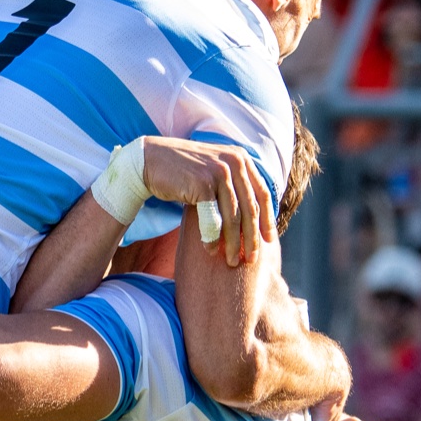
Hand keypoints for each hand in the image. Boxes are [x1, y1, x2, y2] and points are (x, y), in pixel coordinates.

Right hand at [136, 137, 276, 266]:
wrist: (151, 160)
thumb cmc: (184, 172)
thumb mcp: (215, 172)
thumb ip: (234, 186)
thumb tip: (254, 215)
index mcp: (241, 159)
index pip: (262, 194)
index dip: (267, 219)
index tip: (270, 241)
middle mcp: (234, 162)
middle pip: (250, 208)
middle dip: (252, 237)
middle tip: (251, 259)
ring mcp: (218, 171)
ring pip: (233, 216)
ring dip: (233, 243)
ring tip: (231, 261)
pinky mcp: (202, 183)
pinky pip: (212, 218)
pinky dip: (212, 237)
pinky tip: (210, 250)